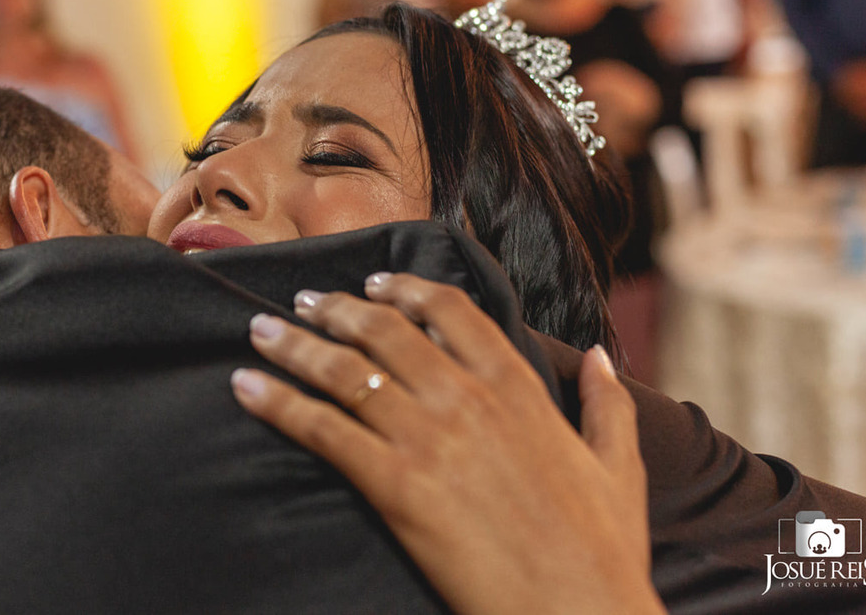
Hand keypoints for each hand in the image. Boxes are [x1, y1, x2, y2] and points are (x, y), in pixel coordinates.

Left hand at [230, 273, 662, 614]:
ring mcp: (428, 438)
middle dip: (336, 308)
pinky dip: (278, 402)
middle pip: (384, 330)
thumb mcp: (618, 467)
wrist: (579, 613)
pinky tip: (246, 386)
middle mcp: (466, 397)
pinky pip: (323, 429)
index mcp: (517, 385)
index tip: (374, 283)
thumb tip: (601, 358)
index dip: (405, 289)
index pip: (451, 310)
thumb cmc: (603, 549)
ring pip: (344, 370)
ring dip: (295, 343)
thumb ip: (608, 404)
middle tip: (304, 300)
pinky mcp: (395, 485)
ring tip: (261, 330)